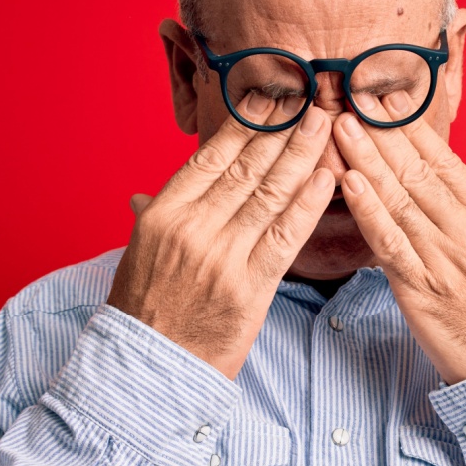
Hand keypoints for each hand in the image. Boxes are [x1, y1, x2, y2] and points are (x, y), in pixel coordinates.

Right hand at [107, 95, 334, 378]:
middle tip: (309, 97)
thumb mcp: (138, 255)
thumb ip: (152, 219)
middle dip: (282, 129)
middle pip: (246, 167)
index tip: (270, 100)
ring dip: (302, 154)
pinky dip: (308, 204)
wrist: (147, 368)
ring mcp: (222, 256)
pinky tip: (327, 177)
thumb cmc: (143, 312)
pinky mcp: (249, 286)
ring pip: (270, 193)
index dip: (244, 126)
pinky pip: (285, 236)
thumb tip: (145, 195)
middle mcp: (192, 227)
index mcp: (163, 213)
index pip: (210, 157)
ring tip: (325, 123)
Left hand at [334, 92, 465, 384]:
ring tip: (341, 126)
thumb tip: (428, 167)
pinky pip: (388, 244)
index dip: (410, 127)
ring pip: (398, 200)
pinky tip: (348, 183)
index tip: (384, 97)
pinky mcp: (419, 290)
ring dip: (365, 160)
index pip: (442, 159)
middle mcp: (465, 231)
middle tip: (351, 96)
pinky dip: (367, 210)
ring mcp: (442, 260)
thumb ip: (462, 205)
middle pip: (416, 172)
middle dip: (380, 132)